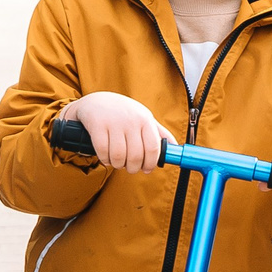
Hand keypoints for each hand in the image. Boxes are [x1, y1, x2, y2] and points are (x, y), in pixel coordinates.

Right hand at [62, 93, 176, 172]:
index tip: (146, 170)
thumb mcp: (143, 117)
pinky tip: (106, 157)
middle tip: (129, 168)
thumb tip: (174, 147)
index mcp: (145, 119)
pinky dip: (105, 159)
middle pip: (136, 155)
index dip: (150, 163)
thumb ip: (158, 132)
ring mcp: (113, 122)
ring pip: (118, 156)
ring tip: (117, 162)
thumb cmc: (124, 113)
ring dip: (117, 165)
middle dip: (132, 168)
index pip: (153, 148)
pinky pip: (103, 151)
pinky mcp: (97, 125)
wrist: (97, 101)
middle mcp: (131, 120)